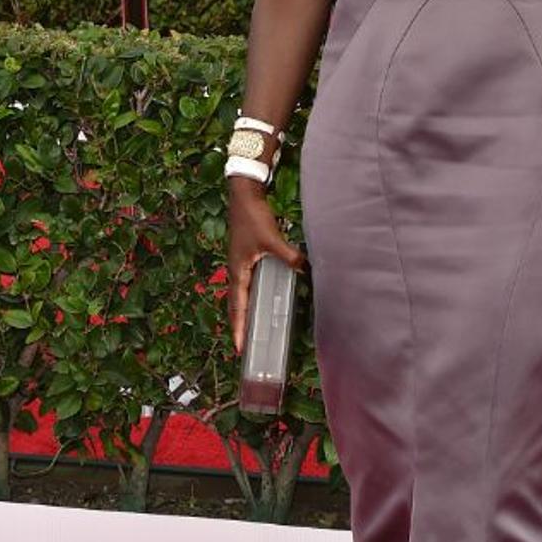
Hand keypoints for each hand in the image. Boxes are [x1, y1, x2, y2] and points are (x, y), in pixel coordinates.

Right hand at [226, 184, 305, 356]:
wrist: (244, 194)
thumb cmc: (252, 216)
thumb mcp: (271, 238)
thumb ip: (287, 255)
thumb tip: (304, 269)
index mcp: (238, 270)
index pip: (237, 306)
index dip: (238, 327)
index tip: (239, 348)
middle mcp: (237, 270)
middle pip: (237, 304)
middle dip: (241, 325)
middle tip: (246, 346)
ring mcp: (242, 262)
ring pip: (244, 293)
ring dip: (247, 310)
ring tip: (254, 328)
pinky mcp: (249, 255)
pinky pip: (250, 281)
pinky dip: (255, 294)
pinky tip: (267, 296)